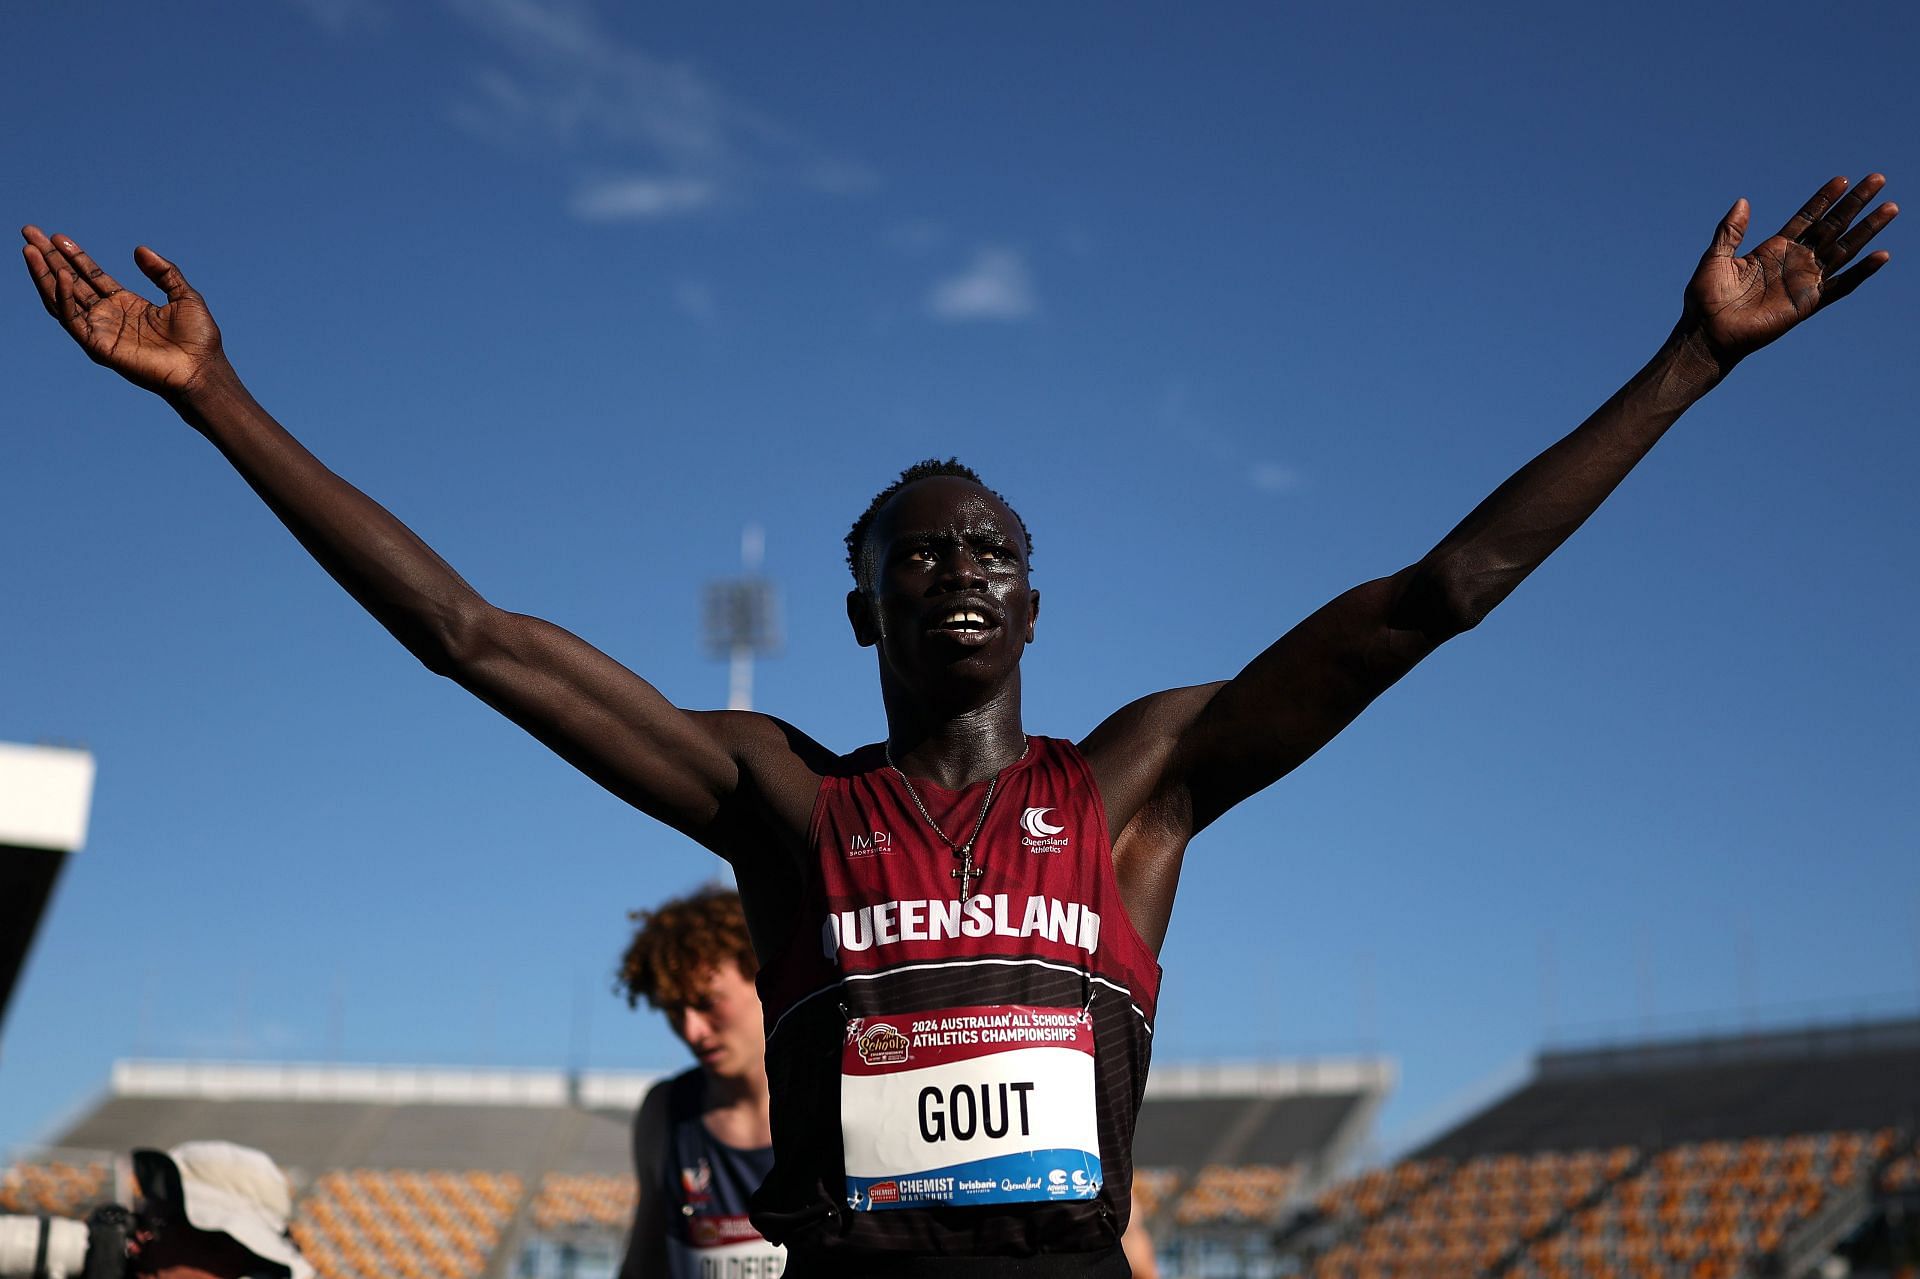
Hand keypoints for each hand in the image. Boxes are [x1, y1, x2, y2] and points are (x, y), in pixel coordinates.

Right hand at [21, 226, 224, 395]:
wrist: (201, 369)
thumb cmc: (198, 339)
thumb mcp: (184, 296)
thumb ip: (163, 272)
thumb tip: (139, 249)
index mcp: (126, 304)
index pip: (90, 276)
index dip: (74, 256)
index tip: (57, 236)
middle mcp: (109, 316)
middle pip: (71, 282)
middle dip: (50, 258)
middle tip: (30, 232)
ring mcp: (101, 331)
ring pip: (62, 299)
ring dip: (45, 274)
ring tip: (30, 249)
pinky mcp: (98, 346)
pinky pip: (73, 319)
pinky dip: (64, 297)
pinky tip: (62, 276)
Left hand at [1683, 175, 1895, 371]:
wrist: (1707, 334)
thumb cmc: (1706, 300)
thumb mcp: (1715, 258)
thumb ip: (1730, 231)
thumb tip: (1742, 201)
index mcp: (1774, 249)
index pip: (1807, 218)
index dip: (1824, 199)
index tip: (1842, 180)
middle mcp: (1794, 262)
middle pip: (1832, 227)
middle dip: (1854, 204)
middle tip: (1877, 179)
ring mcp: (1804, 282)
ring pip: (1843, 250)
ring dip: (1867, 230)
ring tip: (1890, 208)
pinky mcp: (1808, 303)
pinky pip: (1841, 287)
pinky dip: (1862, 272)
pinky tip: (1881, 255)